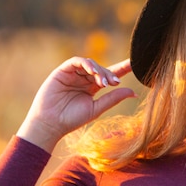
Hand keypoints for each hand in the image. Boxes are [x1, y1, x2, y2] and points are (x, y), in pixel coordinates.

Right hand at [16, 57, 135, 151]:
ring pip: (90, 64)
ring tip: (104, 83)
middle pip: (101, 69)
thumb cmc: (72, 119)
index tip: (135, 64)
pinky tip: (92, 72)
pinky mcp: (63, 70)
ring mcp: (73, 74)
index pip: (109, 75)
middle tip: (114, 83)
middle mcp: (83, 79)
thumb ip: (112, 99)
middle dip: (109, 74)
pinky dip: (86, 64)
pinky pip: (76, 61)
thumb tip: (133, 92)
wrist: (50, 124)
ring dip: (99, 71)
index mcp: (92, 88)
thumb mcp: (96, 108)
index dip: (122, 69)